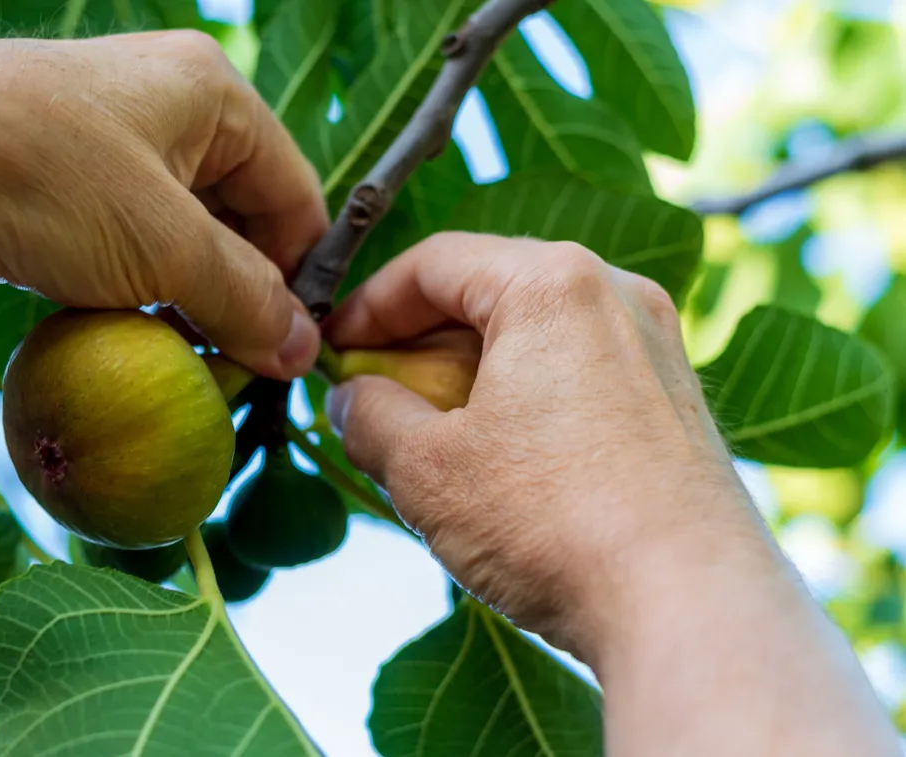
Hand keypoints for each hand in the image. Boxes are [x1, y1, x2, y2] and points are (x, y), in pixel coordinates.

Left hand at [0, 31, 326, 379]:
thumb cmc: (35, 181)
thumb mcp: (161, 246)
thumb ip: (243, 300)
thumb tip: (303, 352)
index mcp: (209, 93)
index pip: (293, 194)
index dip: (299, 278)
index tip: (291, 357)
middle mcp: (162, 109)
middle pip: (236, 220)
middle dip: (238, 297)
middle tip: (233, 373)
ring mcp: (101, 149)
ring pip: (174, 242)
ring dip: (180, 305)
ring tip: (178, 365)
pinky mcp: (50, 191)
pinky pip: (117, 250)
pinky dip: (127, 297)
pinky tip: (118, 341)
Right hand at [321, 232, 771, 655]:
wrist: (689, 609)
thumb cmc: (556, 526)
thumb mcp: (426, 469)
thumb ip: (368, 416)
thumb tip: (349, 399)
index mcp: (552, 284)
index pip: (434, 262)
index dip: (367, 306)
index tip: (331, 350)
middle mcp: (617, 296)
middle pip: (488, 293)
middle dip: (415, 344)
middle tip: (368, 395)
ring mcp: (656, 350)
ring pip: (534, 337)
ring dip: (466, 377)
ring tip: (425, 438)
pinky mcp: (674, 406)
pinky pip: (576, 376)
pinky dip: (521, 402)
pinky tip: (494, 465)